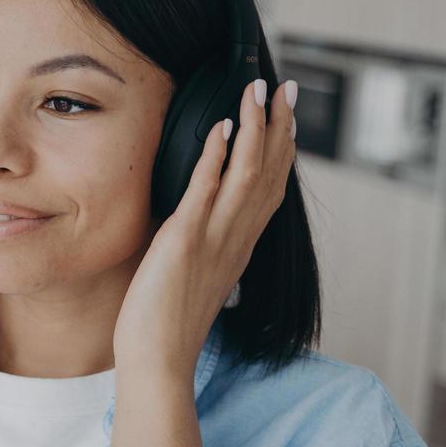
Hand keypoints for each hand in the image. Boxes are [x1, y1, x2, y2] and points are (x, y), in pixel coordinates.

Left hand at [113, 77, 297, 378]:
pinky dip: (215, 157)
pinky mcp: (185, 242)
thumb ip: (203, 246)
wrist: (158, 360)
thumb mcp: (194, 276)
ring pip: (245, 173)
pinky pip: (205, 191)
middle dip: (278, 125)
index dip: (281, 148)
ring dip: (253, 127)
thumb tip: (197, 224)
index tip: (286, 115)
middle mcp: (235, 239)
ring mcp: (214, 239)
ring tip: (257, 90)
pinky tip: (220, 127)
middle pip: (268, 172)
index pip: (270, 188)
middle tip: (284, 86)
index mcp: (239, 246)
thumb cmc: (166, 325)